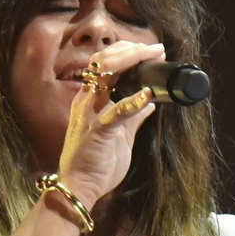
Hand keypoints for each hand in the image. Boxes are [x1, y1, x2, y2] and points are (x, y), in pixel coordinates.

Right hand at [57, 41, 165, 202]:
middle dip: (131, 50)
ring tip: (152, 57)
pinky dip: (133, 101)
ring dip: (131, 62)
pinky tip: (148, 94)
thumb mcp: (120, 135)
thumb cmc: (96, 162)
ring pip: (105, 74)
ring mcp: (89, 113)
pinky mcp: (97, 129)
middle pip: (103, 61)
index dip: (127, 52)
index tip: (151, 50)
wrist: (79, 187)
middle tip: (155, 48)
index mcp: (89, 99)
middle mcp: (86, 100)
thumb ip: (132, 117)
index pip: (104, 63)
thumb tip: (149, 102)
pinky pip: (116, 111)